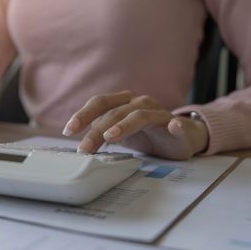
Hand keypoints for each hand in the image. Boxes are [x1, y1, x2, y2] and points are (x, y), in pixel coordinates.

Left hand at [62, 91, 208, 159]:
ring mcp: (159, 113)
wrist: (182, 136)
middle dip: (97, 130)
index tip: (68, 130)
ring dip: (125, 125)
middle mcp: (140, 103)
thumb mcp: (120, 133)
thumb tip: (79, 145)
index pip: (100, 103)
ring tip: (111, 136)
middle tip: (84, 147)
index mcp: (123, 102)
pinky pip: (177, 125)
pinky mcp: (178, 127)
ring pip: (140, 116)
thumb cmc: (145, 133)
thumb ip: (102, 133)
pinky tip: (174, 128)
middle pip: (115, 112)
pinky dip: (175, 126)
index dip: (83, 115)